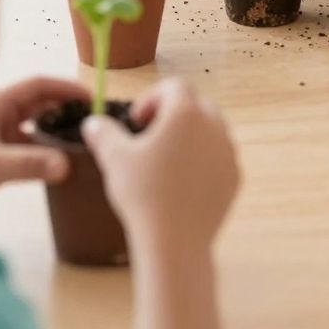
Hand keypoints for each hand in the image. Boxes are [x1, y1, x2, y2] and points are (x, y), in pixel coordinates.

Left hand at [0, 76, 88, 216]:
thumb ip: (30, 164)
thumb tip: (69, 163)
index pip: (38, 85)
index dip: (66, 88)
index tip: (94, 98)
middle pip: (38, 103)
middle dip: (65, 108)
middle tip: (93, 122)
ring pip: (33, 127)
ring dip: (55, 132)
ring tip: (82, 142)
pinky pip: (26, 148)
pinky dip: (44, 152)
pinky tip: (59, 165)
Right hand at [84, 79, 237, 249]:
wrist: (175, 242)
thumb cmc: (143, 194)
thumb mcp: (114, 159)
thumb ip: (103, 133)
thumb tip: (93, 122)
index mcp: (186, 113)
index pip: (174, 86)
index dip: (152, 98)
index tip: (137, 123)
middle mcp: (214, 125)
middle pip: (196, 104)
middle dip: (173, 114)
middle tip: (150, 138)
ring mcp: (228, 152)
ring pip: (210, 130)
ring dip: (190, 136)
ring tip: (165, 162)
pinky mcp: (235, 177)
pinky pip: (218, 157)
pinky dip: (203, 160)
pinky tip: (182, 183)